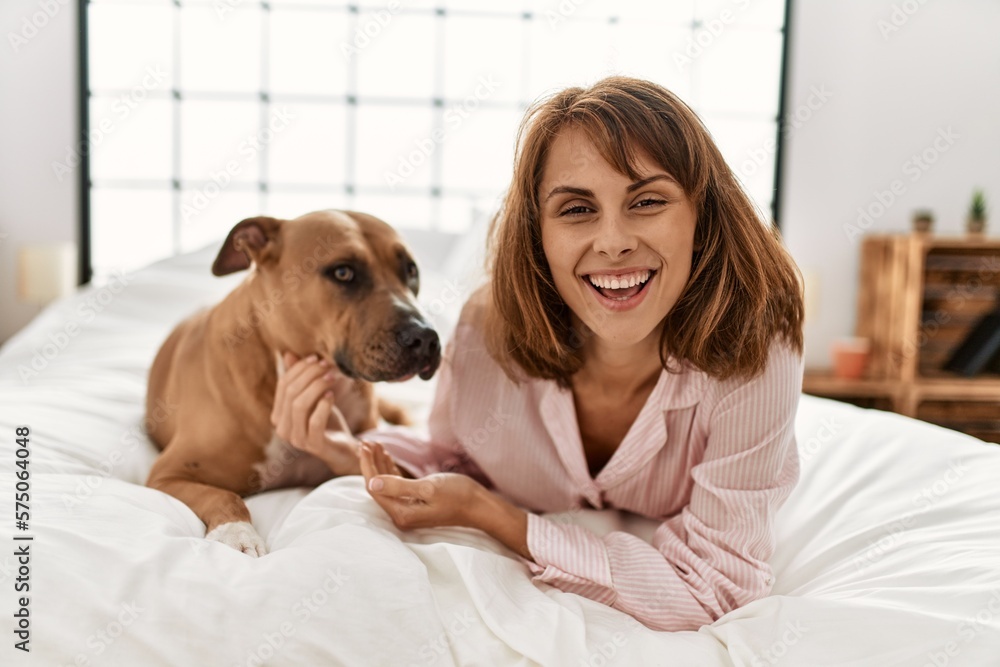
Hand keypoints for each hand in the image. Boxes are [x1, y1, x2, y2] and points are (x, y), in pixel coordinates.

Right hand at [271, 352, 359, 474]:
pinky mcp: (313, 445)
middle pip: (291, 393)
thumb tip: (288, 353)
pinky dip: (323, 406)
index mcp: (278, 415)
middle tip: (327, 365)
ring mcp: (297, 439)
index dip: (298, 369)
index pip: (283, 386)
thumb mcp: (313, 396)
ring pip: (300, 406)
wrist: (343, 446)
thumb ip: (300, 379)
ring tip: (332, 377)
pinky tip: (332, 395)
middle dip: (310, 374)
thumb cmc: (326, 419)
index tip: (316, 358)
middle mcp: (282, 428)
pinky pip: (314, 422)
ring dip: (317, 386)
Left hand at [358, 441, 478, 529]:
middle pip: (378, 486)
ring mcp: (409, 510)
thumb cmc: (458, 495)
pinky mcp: (416, 504)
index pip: (374, 488)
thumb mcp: (428, 489)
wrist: (479, 506)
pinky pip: (397, 486)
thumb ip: (399, 487)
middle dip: (370, 463)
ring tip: (374, 445)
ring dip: (380, 464)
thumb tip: (372, 483)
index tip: (364, 446)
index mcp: (402, 513)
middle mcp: (402, 515)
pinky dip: (391, 471)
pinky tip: (387, 457)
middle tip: (366, 442)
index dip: (367, 466)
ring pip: (386, 484)